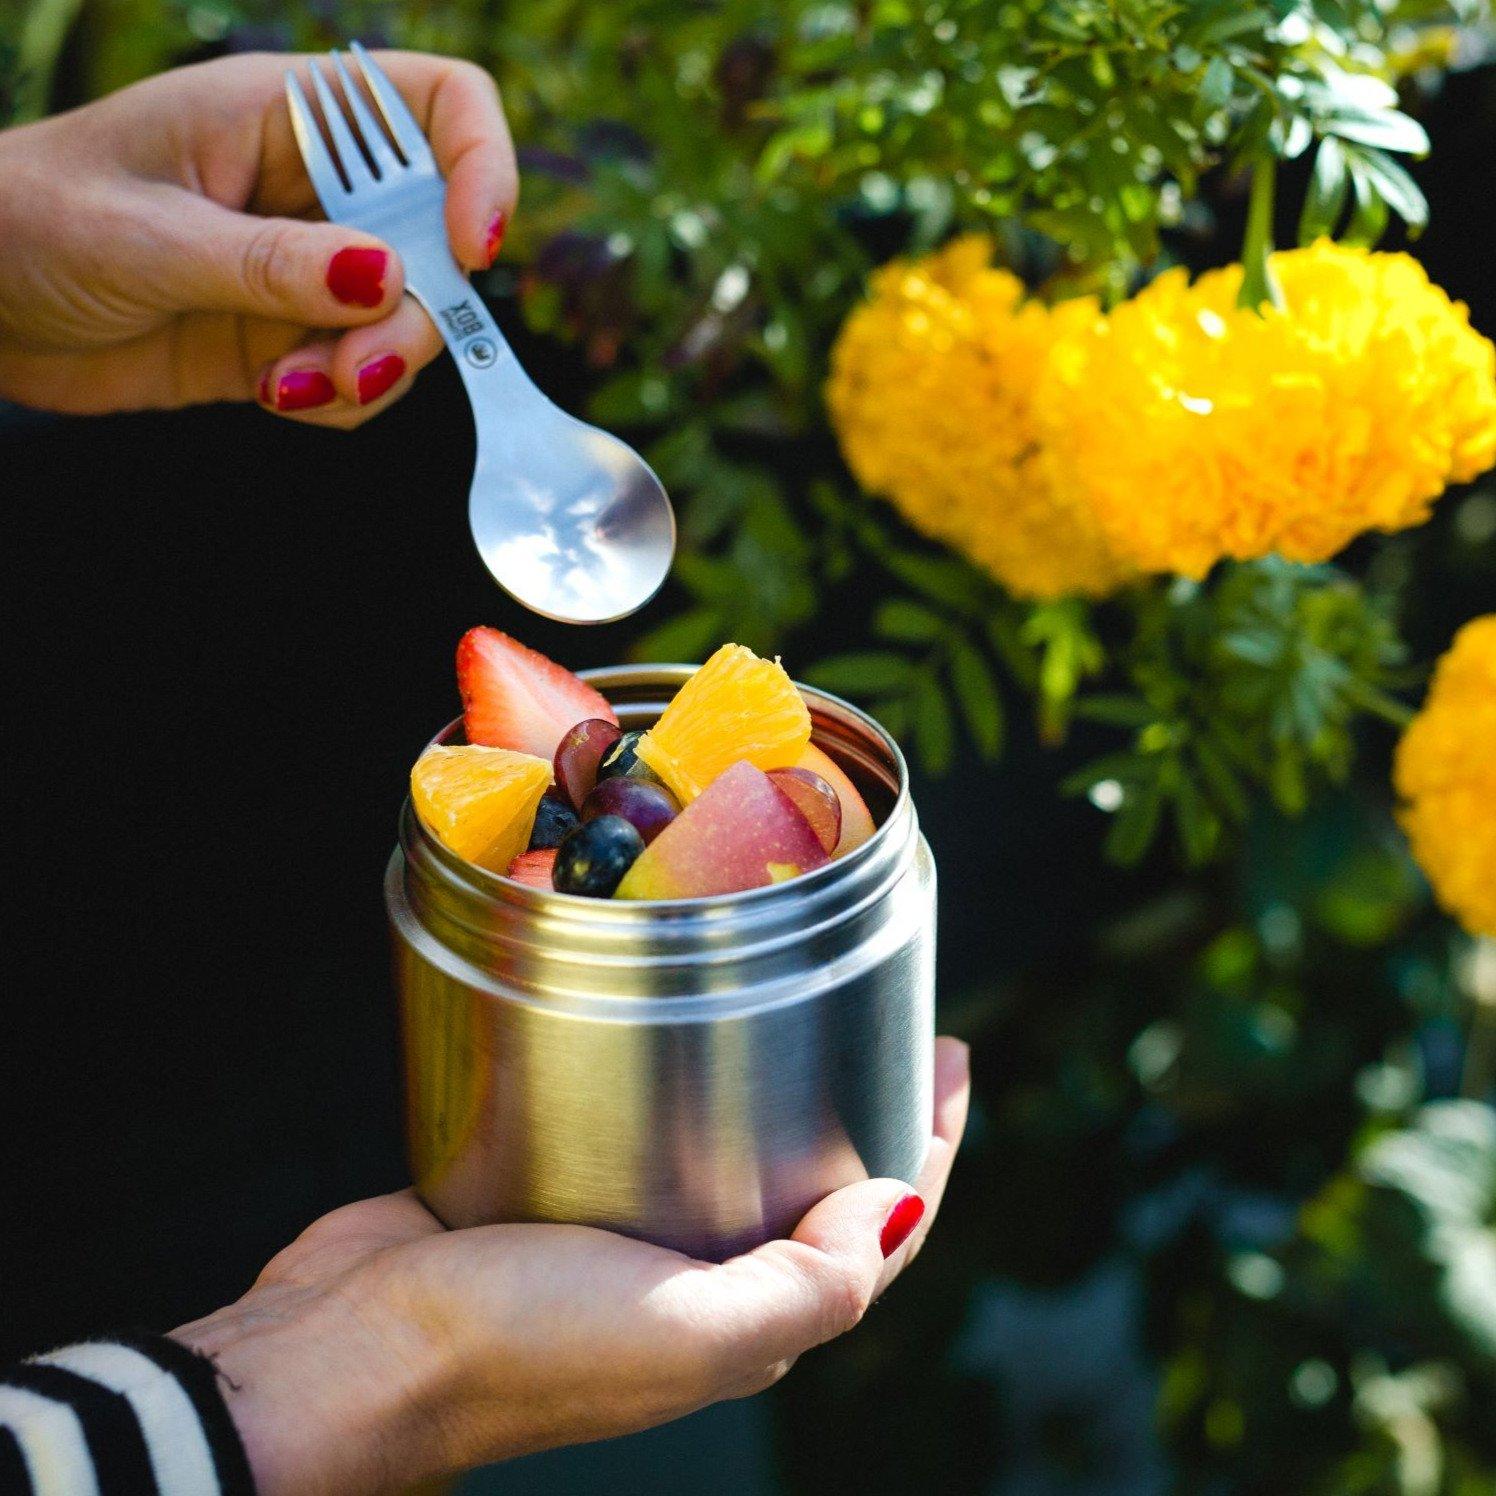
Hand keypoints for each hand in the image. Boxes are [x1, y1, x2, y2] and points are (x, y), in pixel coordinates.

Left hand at [0, 51, 515, 424]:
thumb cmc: (29, 222)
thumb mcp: (144, 237)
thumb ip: (267, 262)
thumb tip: (386, 279)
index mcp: (284, 117)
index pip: (439, 109)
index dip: (482, 168)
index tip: (469, 253)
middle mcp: (316, 190)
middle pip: (439, 244)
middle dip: (415, 320)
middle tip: (353, 368)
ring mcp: (309, 269)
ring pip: (410, 324)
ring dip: (369, 372)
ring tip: (285, 387)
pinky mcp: (292, 338)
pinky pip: (365, 377)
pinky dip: (341, 402)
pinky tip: (274, 395)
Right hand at [172, 1037, 968, 1493]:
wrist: (350, 1356)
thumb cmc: (515, 1349)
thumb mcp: (682, 1331)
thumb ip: (805, 1285)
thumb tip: (899, 1209)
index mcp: (747, 1322)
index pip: (881, 1231)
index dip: (931, 1146)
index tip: (953, 1057)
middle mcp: (701, 1285)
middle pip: (819, 1188)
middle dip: (870, 1110)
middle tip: (895, 1018)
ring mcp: (631, 1241)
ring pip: (737, 1157)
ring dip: (784, 1093)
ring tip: (809, 1008)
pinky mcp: (561, 1197)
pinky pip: (651, 1136)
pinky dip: (688, 1087)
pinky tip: (684, 1030)